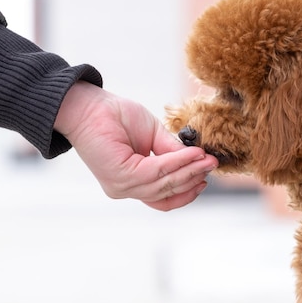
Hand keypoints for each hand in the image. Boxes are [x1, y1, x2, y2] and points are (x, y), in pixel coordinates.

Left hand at [54, 81, 217, 210]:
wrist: (88, 105)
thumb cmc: (116, 117)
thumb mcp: (153, 135)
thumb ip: (172, 152)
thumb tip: (197, 160)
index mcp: (132, 183)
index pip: (164, 197)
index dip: (188, 188)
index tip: (206, 173)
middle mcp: (126, 189)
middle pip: (168, 193)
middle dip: (194, 178)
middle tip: (213, 165)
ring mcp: (121, 186)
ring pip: (165, 184)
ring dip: (190, 171)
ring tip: (206, 159)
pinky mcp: (120, 176)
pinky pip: (157, 171)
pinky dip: (178, 163)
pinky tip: (191, 154)